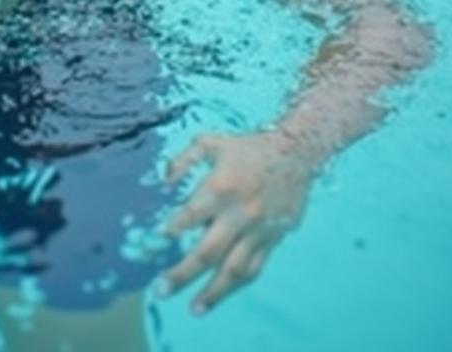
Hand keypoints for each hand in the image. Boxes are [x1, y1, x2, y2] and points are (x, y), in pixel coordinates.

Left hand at [157, 131, 315, 314]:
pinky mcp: (273, 239)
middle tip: (160, 290)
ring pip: (233, 270)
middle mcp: (239, 214)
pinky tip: (221, 293)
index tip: (156, 239)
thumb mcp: (210, 143)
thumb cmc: (247, 148)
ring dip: (212, 292)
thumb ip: (183, 160)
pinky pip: (254, 267)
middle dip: (181, 274)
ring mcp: (258, 230)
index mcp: (220, 188)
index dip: (170, 229)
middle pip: (207, 253)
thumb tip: (162, 182)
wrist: (295, 153)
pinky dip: (236, 282)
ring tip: (193, 308)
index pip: (189, 217)